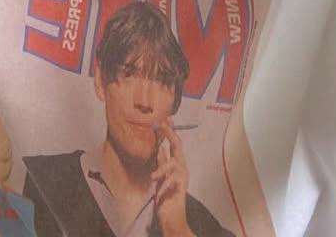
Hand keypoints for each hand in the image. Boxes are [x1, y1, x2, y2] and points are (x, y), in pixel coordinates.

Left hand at [151, 118, 192, 236]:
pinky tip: (159, 194)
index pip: (174, 143)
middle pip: (178, 146)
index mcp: (177, 164)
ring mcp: (182, 178)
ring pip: (173, 165)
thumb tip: (161, 148)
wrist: (172, 217)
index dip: (170, 130)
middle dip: (170, 134)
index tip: (165, 118)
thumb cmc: (166, 198)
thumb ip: (162, 164)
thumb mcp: (161, 178)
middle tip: (161, 124)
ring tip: (153, 178)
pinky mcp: (181, 189)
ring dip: (161, 170)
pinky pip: (172, 182)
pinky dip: (164, 187)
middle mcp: (182, 168)